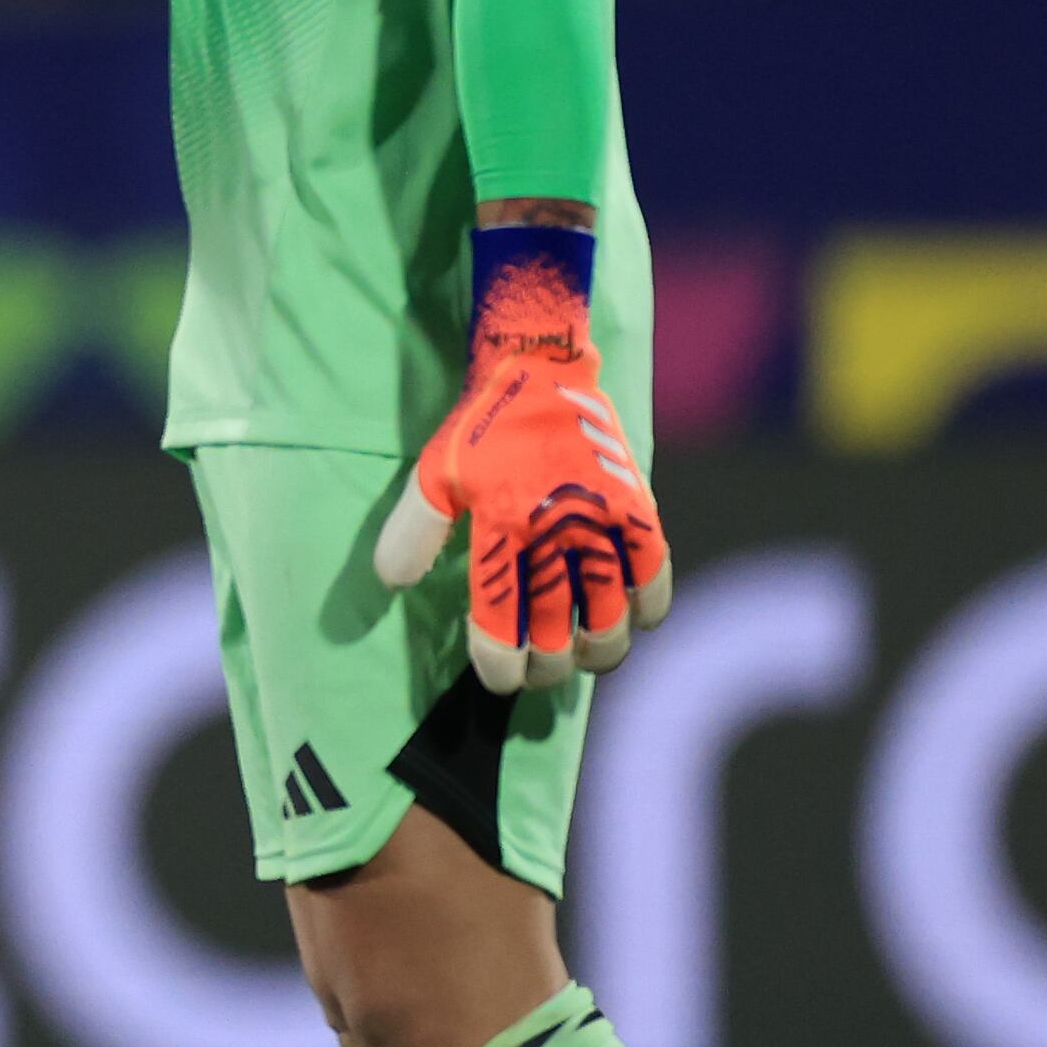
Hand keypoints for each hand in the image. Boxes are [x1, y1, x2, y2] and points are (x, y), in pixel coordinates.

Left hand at [373, 221, 673, 689]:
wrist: (542, 369)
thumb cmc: (482, 427)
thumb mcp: (433, 473)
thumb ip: (413, 531)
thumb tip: (392, 582)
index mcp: (500, 527)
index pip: (501, 622)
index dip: (500, 664)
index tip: (499, 678)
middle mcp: (554, 532)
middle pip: (557, 633)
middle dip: (546, 667)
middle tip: (539, 670)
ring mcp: (602, 522)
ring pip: (611, 619)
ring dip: (597, 650)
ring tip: (584, 654)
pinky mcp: (639, 509)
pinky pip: (655, 575)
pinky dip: (649, 606)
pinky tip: (634, 617)